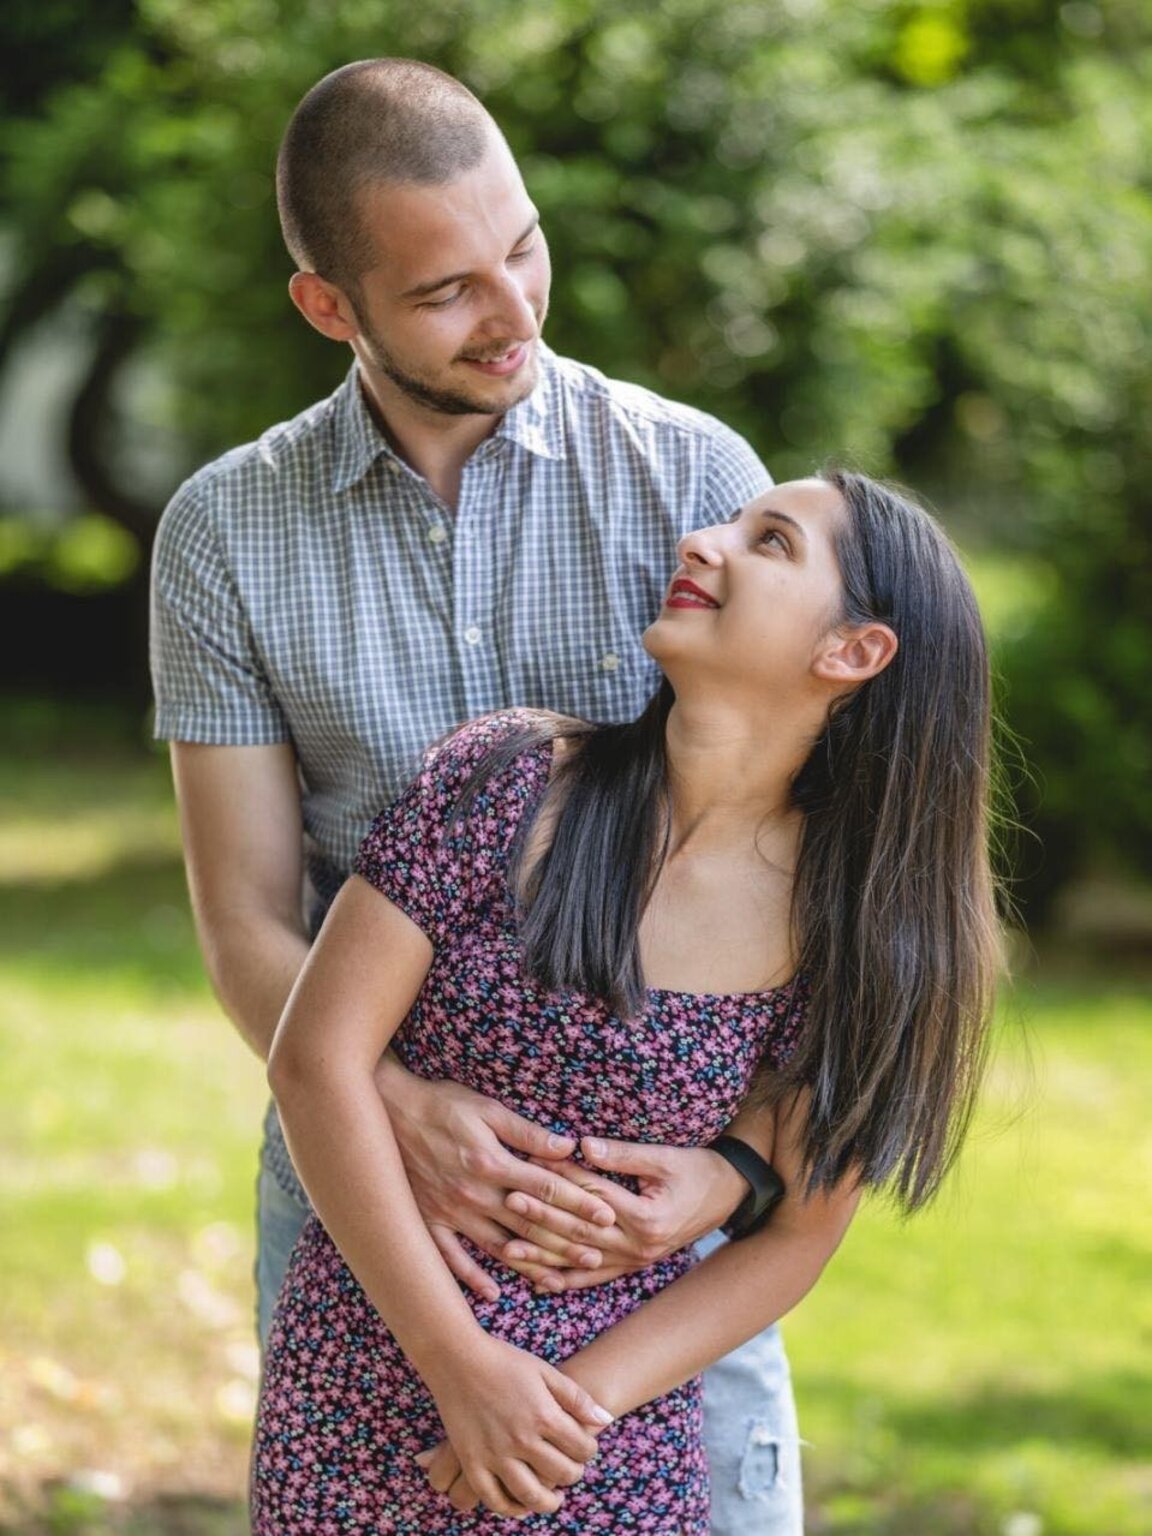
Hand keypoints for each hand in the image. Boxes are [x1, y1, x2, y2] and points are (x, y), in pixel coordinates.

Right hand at [374, 1061, 616, 1299]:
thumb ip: (527, 1133)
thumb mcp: (487, 1109)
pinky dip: (472, 1279)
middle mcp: (474, 1194)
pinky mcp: (428, 1221)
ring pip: (499, 1247)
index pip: (548, 1188)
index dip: (580, 1203)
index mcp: (492, 1163)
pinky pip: (452, 1259)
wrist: (385, 1111)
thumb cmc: (441, 1104)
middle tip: (598, 1256)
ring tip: (560, 1280)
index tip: (607, 1217)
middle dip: (566, 1241)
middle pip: (530, 1224)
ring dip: (531, 1264)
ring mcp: (450, 1212)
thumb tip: (567, 1146)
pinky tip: (493, 1294)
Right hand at [420, 1333, 609, 1516]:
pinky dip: (511, 1508)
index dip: (589, 1449)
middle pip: (561, 1474)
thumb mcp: (544, 1371)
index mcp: (543, 1415)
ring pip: (531, 1495)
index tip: (585, 1447)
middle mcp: (522, 1439)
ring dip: (548, 1502)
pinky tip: (521, 1504)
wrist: (457, 1357)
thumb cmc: (504, 1360)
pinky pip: (494, 1498)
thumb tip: (606, 1419)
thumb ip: (576, 1397)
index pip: (582, 1448)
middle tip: (571, 1470)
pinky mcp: (472, 1462)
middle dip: (573, 1474)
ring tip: (553, 1498)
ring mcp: (495, 1453)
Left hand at [500, 1138, 748, 1289]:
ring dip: (544, 1255)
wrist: (729, 1195)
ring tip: (507, 1248)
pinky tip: (539, 1281)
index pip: (591, 1195)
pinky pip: (595, 1277)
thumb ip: (623, 1154)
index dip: (559, 1179)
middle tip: (508, 1201)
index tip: (528, 1167)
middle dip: (541, 1217)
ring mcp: (636, 1260)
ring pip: (581, 1260)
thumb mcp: (664, 1157)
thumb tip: (582, 1144)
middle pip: (580, 1230)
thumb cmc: (697, 1169)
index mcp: (646, 1216)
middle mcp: (638, 1245)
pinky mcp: (634, 1266)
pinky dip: (567, 1280)